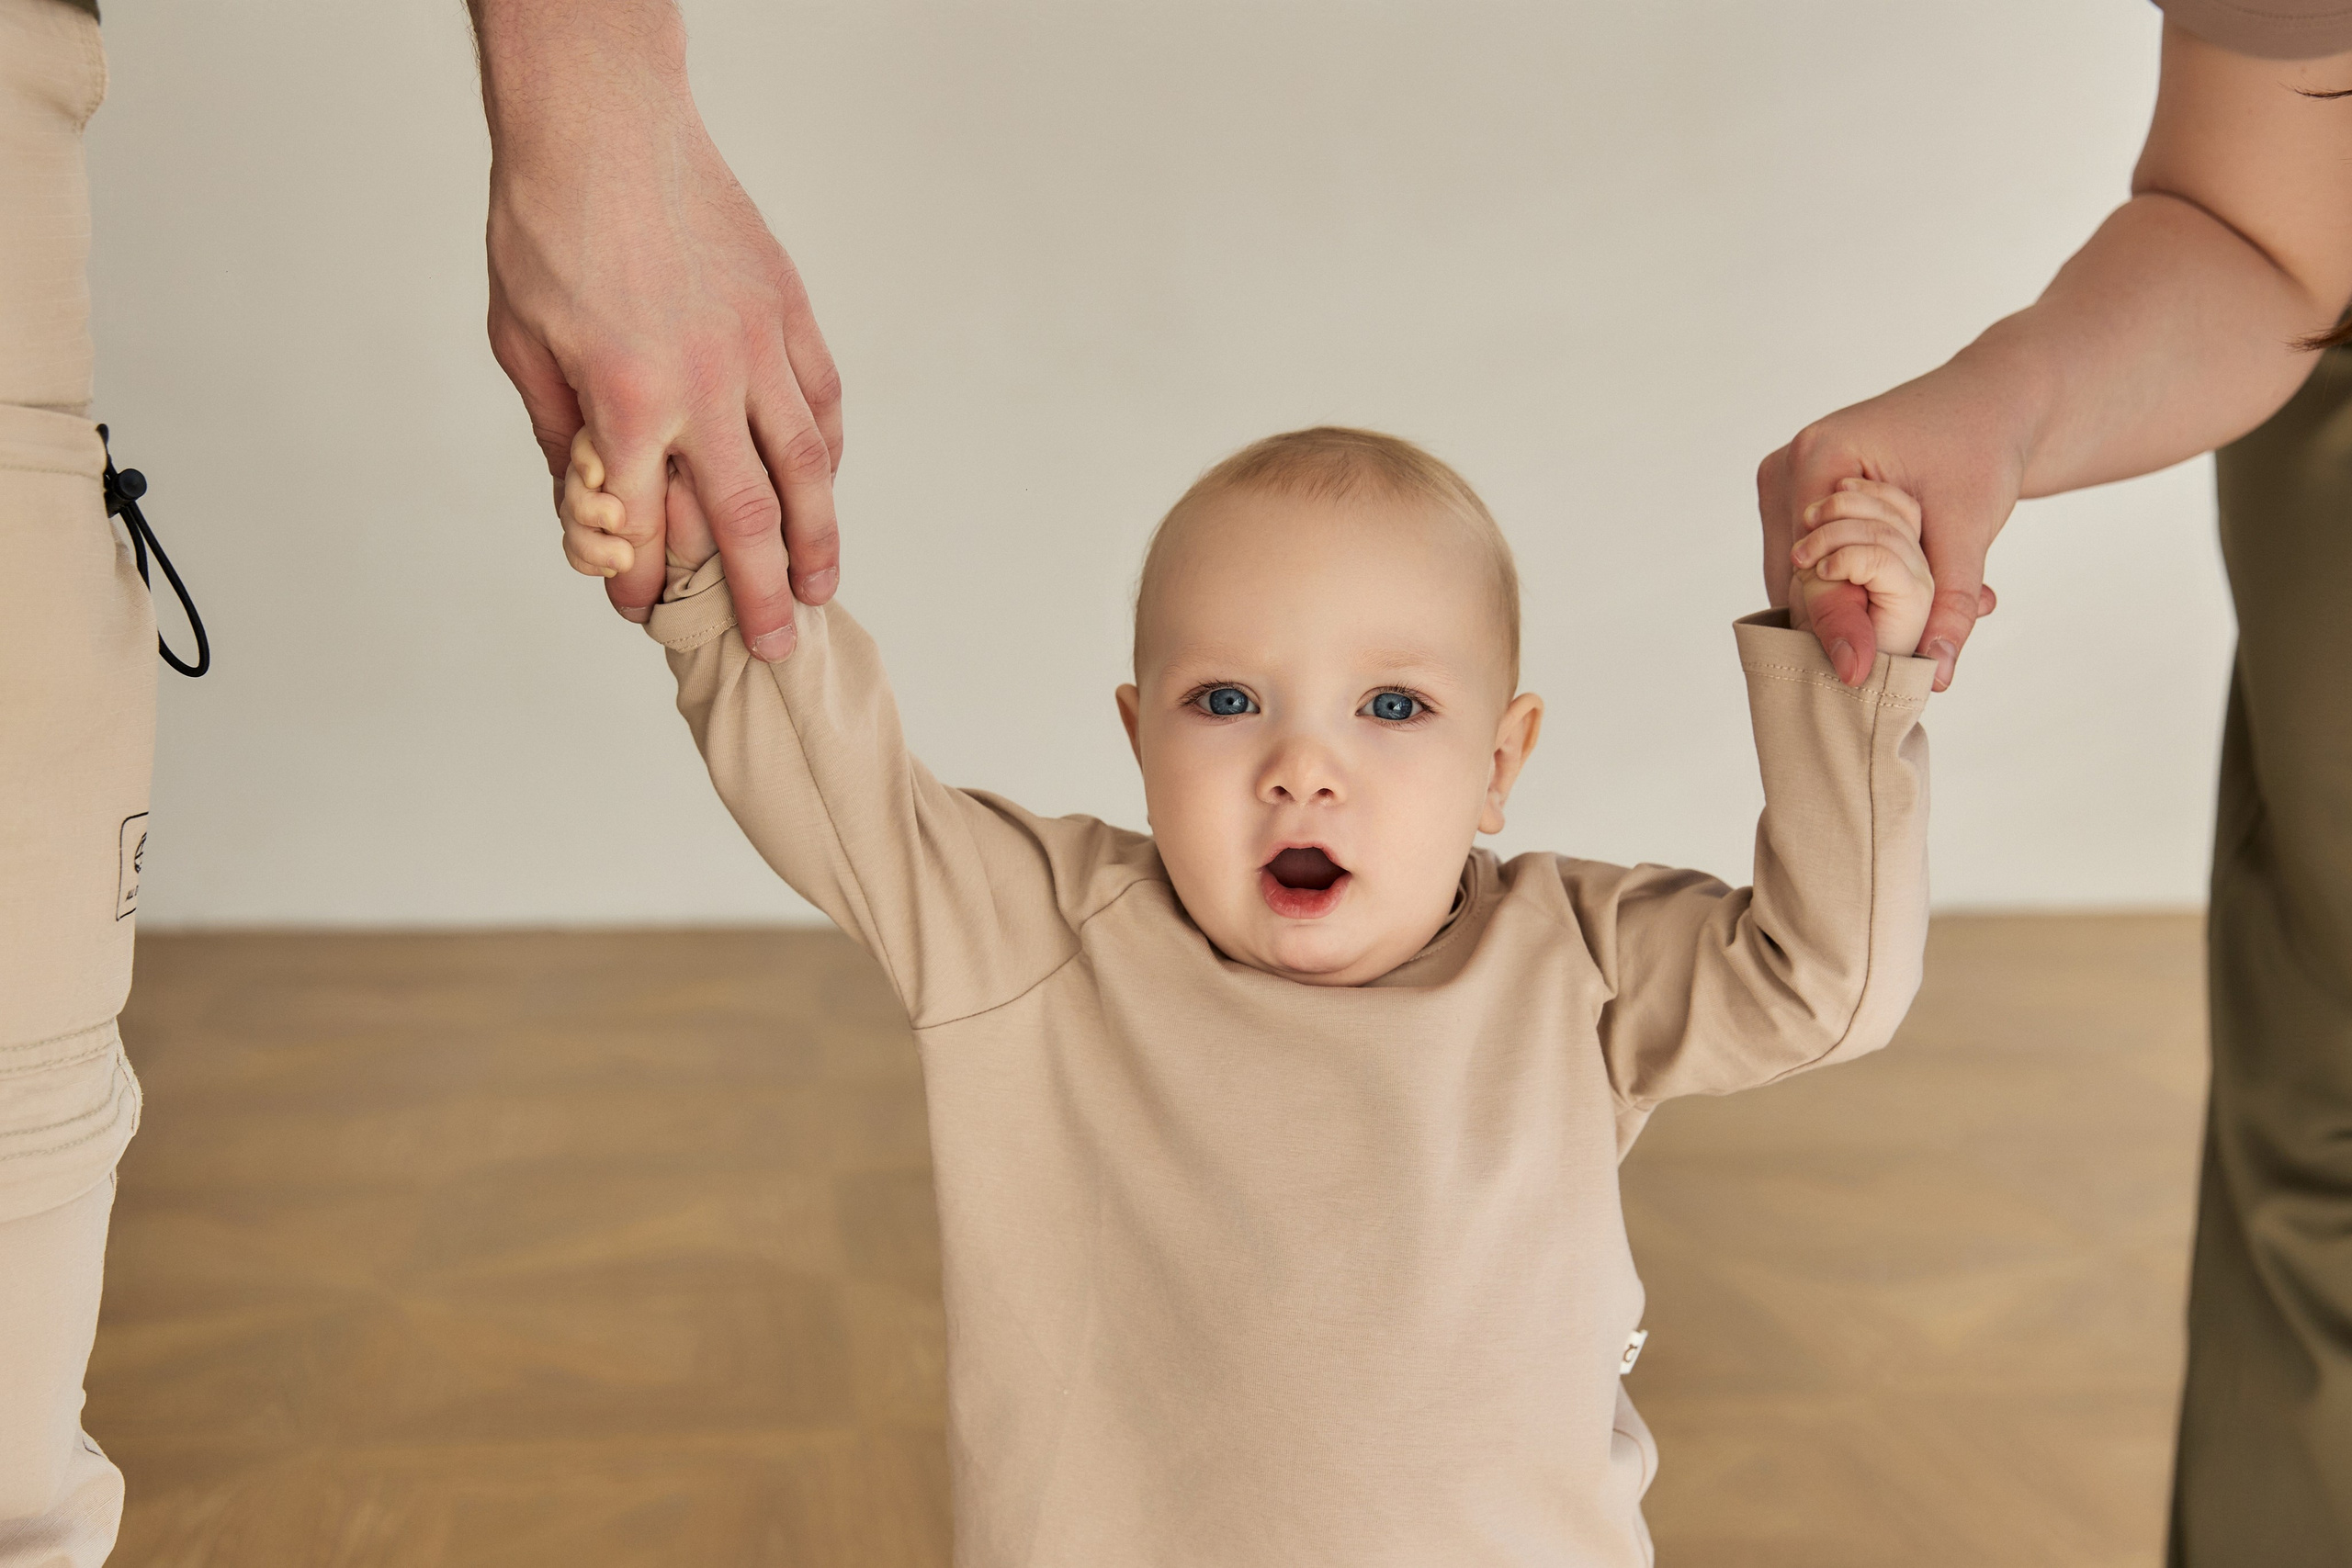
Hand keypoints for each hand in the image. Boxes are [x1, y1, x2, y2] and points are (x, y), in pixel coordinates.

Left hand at [475, 0, 839, 661]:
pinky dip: (826, 452)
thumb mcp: (522, 343)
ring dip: (818, 539)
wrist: (602, 127)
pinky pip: (821, 401)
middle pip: (747, 520)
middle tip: (773, 648)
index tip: (646, 612)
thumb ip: (561, 433)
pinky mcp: (787, 312)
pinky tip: (823, 486)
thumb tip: (594, 506)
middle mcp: (705, 386)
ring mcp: (757, 348)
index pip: (649, 526)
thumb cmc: (547, 229)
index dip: (647, 582)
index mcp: (628, 401)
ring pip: (805, 468)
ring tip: (822, 590)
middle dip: (760, 596)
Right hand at [1758, 370, 2009, 688]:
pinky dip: (1841, 584)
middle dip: (1839, 617)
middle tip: (1894, 657)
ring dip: (1840, 604)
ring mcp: (1785, 479)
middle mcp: (1786, 466)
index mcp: (1818, 457)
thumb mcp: (1970, 527)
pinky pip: (1803, 559)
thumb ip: (1949, 601)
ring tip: (1899, 624)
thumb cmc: (1981, 446)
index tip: (1858, 675)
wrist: (1989, 402)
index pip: (1806, 565)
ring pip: (1792, 574)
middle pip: (1790, 575)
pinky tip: (1883, 595)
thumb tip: (1936, 673)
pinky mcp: (1797, 493)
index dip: (1834, 622)